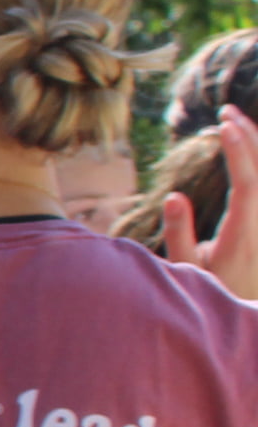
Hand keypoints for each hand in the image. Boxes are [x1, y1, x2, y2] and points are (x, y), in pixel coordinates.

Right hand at [156, 108, 257, 301]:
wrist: (245, 314)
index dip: (239, 153)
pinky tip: (252, 149)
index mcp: (245, 235)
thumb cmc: (212, 292)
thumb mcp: (187, 269)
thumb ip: (179, 233)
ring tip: (238, 123)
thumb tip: (175, 196)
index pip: (248, 185)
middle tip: (227, 112)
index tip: (224, 126)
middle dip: (250, 138)